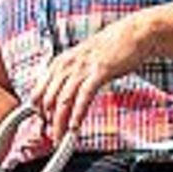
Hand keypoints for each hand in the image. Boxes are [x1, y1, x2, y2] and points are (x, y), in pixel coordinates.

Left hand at [27, 20, 146, 150]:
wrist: (134, 33)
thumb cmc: (111, 48)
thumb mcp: (82, 61)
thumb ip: (70, 77)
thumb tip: (62, 98)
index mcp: (60, 62)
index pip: (38, 91)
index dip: (38, 112)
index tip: (42, 126)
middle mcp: (67, 64)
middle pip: (48, 99)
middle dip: (48, 122)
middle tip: (53, 136)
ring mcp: (82, 68)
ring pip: (63, 100)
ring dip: (60, 123)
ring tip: (60, 138)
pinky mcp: (99, 71)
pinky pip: (84, 96)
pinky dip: (78, 114)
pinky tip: (76, 126)